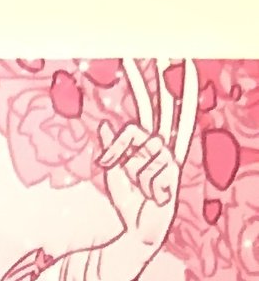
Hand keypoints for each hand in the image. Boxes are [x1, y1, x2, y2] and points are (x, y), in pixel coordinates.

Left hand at [98, 57, 196, 259]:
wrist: (139, 230)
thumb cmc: (130, 200)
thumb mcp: (113, 171)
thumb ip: (112, 148)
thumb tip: (104, 123)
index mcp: (149, 141)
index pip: (149, 106)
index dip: (146, 84)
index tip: (139, 57)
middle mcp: (164, 144)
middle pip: (163, 105)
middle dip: (166, 79)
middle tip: (169, 50)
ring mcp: (170, 157)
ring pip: (142, 146)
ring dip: (132, 170)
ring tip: (141, 188)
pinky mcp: (174, 172)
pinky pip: (148, 168)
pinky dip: (143, 184)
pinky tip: (153, 195)